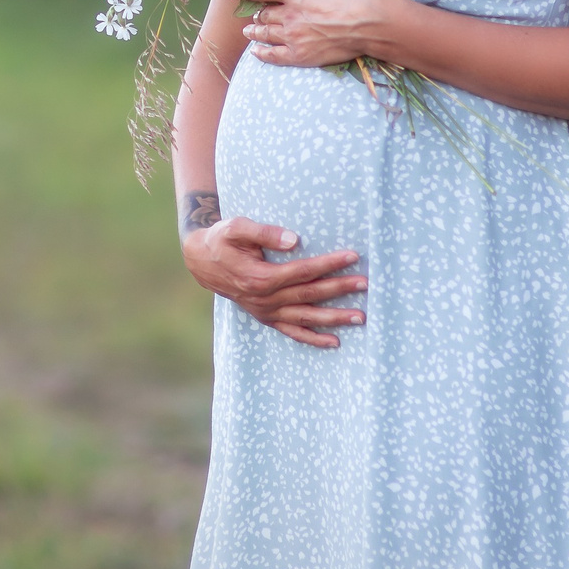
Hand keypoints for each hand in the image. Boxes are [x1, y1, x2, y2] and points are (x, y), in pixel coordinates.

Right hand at [181, 215, 366, 348]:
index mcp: (260, 277)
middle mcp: (265, 299)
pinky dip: (313, 338)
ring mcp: (266, 311)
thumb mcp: (235, 228)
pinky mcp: (266, 318)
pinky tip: (335, 341)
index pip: (303, 271)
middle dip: (340, 289)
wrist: (201, 261)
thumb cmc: (221, 240)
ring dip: (334, 318)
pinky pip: (292, 332)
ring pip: (306, 317)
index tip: (352, 256)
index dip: (328, 264)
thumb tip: (295, 239)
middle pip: (310, 294)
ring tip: (361, 317)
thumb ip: (264, 232)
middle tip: (366, 283)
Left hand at [225, 0, 396, 67]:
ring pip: (265, 34)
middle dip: (256, 15)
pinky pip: (274, 56)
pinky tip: (256, 53)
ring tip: (248, 33)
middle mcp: (288, 13)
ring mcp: (293, 35)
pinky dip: (262, 54)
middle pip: (263, 15)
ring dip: (255, 33)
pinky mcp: (301, 54)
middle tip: (252, 17)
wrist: (369, 20)